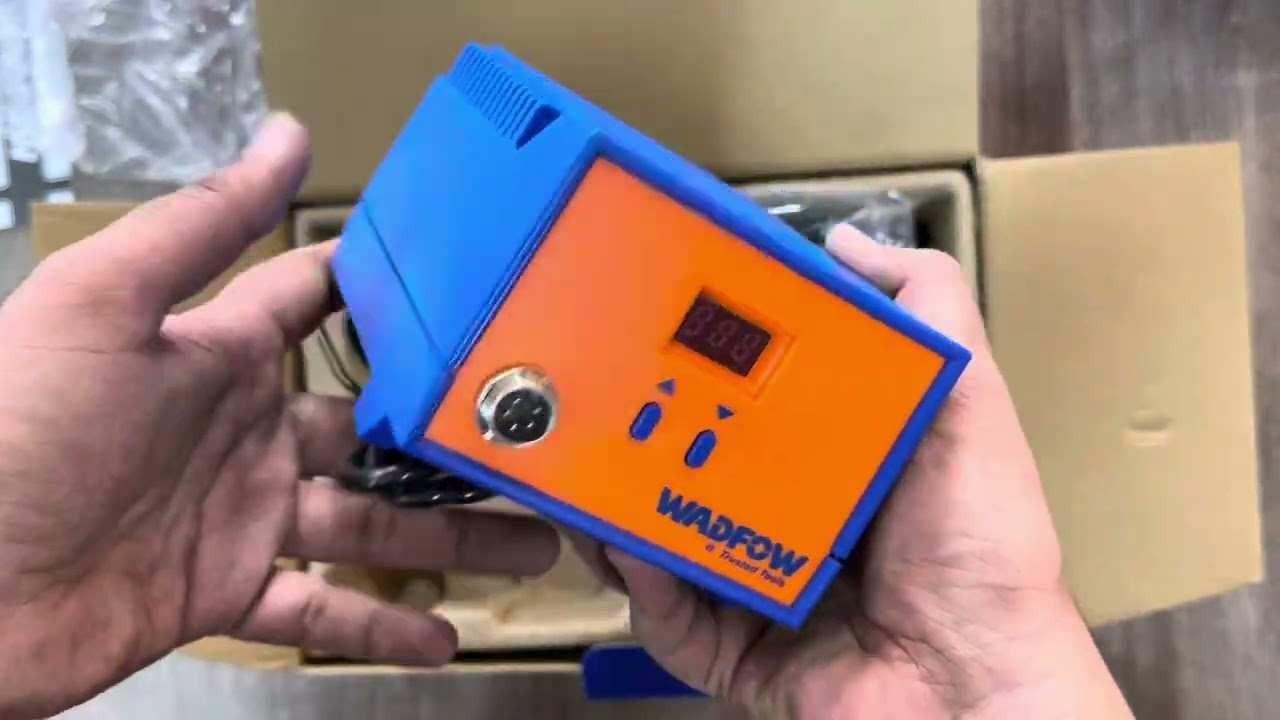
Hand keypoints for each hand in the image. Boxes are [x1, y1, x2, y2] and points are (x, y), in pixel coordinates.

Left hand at [0, 115, 558, 717]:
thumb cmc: (15, 429)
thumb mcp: (104, 304)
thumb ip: (203, 227)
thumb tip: (288, 138)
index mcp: (218, 356)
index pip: (315, 304)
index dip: (385, 292)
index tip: (470, 286)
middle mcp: (242, 432)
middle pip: (371, 428)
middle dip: (448, 434)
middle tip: (530, 435)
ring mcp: (239, 515)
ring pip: (370, 523)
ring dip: (451, 535)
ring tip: (533, 545)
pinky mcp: (223, 590)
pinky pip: (319, 609)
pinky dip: (380, 628)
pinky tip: (442, 641)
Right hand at [572, 226, 1131, 717]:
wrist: (979, 688)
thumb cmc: (980, 544)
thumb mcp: (966, 405)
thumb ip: (927, 311)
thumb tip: (844, 239)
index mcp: (835, 464)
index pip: (749, 406)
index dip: (702, 368)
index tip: (654, 324)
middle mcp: (789, 524)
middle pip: (693, 471)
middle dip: (638, 438)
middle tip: (587, 397)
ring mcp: (755, 592)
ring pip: (662, 544)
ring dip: (617, 509)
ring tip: (578, 469)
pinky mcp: (732, 655)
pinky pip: (666, 618)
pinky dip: (640, 585)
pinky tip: (626, 546)